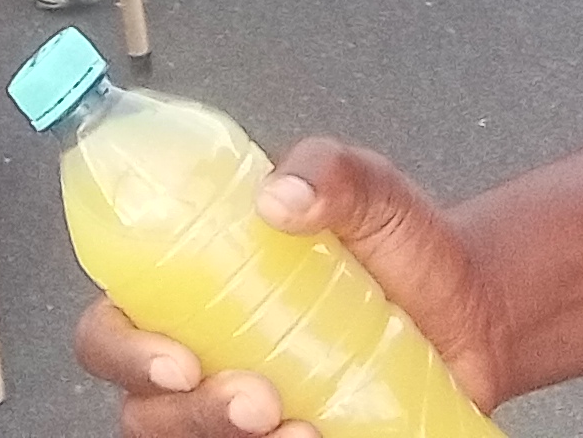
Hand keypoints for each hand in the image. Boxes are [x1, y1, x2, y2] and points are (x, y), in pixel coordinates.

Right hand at [74, 139, 512, 431]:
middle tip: (256, 400)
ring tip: (298, 429)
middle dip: (188, 414)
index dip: (122, 350)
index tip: (178, 359)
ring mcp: (241, 410)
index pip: (111, 327)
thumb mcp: (371, 188)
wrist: (471, 308)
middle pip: (144, 409)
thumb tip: (281, 196)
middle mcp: (202, 355)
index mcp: (188, 287)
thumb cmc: (402, 245)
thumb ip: (329, 171)